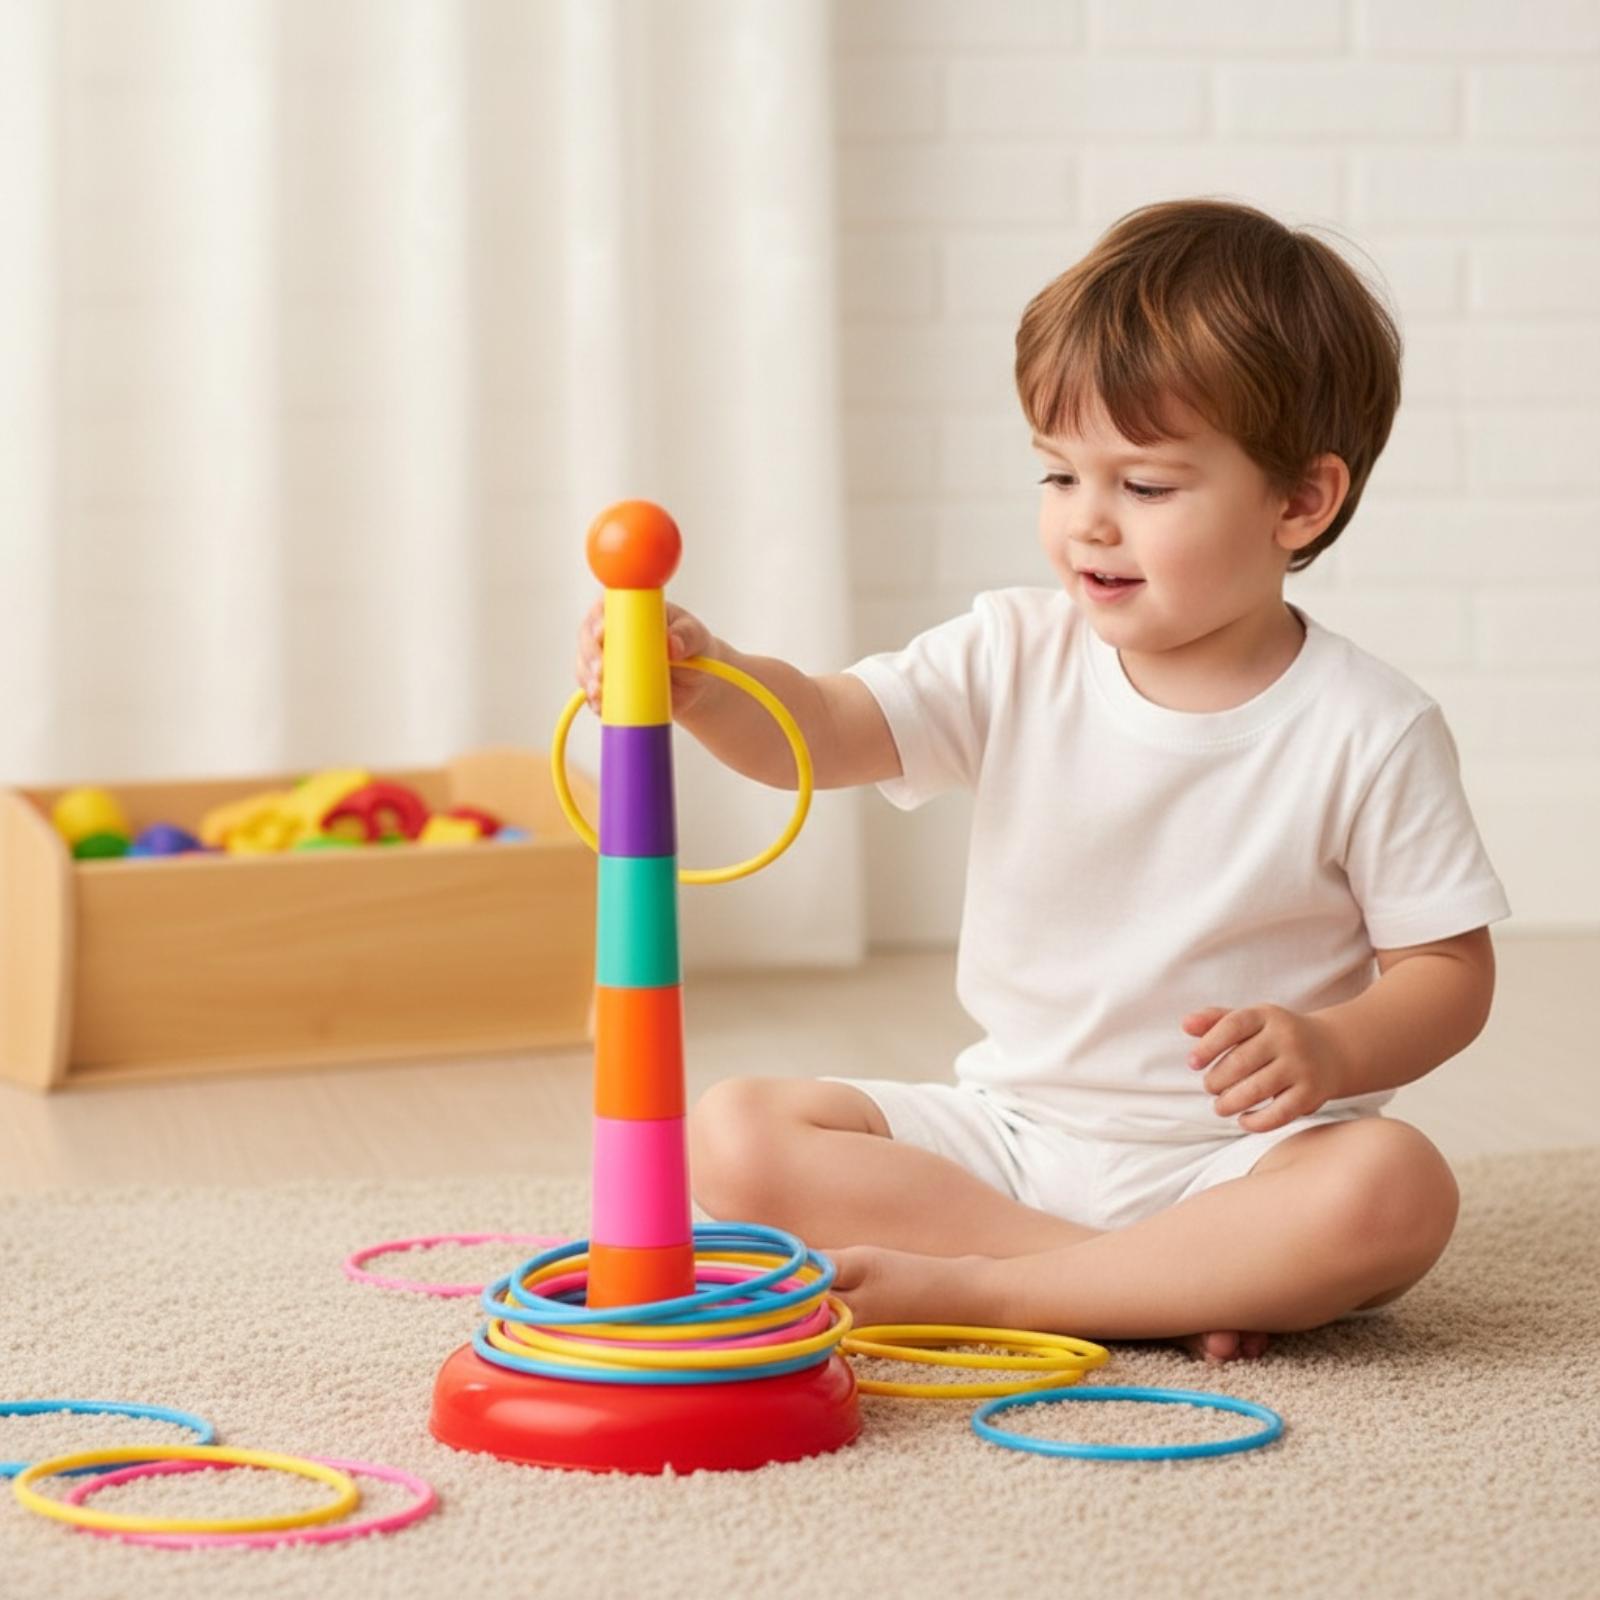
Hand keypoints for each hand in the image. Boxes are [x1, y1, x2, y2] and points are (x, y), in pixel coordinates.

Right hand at [574, 598, 719, 718]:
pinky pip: (593, 691)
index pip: (605, 609)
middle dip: (590, 655)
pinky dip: (594, 700)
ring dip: (588, 679)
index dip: (598, 620)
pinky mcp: (608, 684)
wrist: (696, 680)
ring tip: (599, 692)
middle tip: (600, 670)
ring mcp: (607, 659)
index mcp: (629, 611)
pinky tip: (599, 707)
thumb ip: (685, 636)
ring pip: (585, 666)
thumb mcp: (695, 637)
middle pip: (587, 638)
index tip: (602, 633)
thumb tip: (672, 644)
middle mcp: (611, 632)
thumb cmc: (693, 647)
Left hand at [1181, 1004, 1346, 1131]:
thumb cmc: (1277, 1036)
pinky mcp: (1312, 1093)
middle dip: (1216, 1080)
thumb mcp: (1252, 1021)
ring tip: (1220, 1106)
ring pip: (1257, 1089)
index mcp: (1267, 1016)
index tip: (1193, 1063)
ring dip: (1230, 1103)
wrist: (1334, 1048)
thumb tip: (1185, 1024)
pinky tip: (1244, 1120)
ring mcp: (1301, 1066)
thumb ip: (1216, 1020)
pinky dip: (1257, 1122)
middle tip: (1210, 1087)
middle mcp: (1286, 1038)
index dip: (1208, 1045)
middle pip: (1241, 1061)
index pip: (1233, 1025)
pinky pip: (1280, 1113)